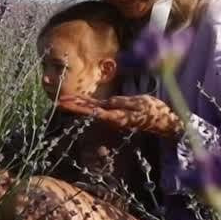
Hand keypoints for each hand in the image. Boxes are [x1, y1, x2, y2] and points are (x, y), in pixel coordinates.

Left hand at [57, 94, 183, 137]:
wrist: (163, 120)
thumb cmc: (154, 111)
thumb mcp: (140, 104)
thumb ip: (123, 103)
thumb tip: (108, 102)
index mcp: (116, 116)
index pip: (93, 111)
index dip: (78, 106)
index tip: (67, 104)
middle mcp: (111, 117)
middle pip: (88, 110)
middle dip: (72, 106)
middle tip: (57, 102)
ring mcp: (112, 114)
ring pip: (90, 108)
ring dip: (76, 104)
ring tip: (62, 100)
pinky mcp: (115, 111)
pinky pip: (98, 106)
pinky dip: (87, 102)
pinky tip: (78, 99)